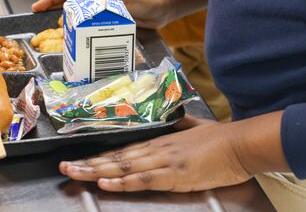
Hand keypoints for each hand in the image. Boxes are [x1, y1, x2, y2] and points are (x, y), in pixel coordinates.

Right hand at [32, 0, 173, 28]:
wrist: (167, 5)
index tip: (37, 6)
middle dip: (57, 7)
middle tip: (40, 20)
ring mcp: (105, 1)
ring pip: (81, 10)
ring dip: (70, 18)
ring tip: (58, 30)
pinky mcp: (112, 13)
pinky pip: (93, 19)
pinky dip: (84, 25)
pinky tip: (79, 34)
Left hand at [59, 111, 288, 192]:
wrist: (240, 143)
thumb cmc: (220, 138)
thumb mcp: (193, 129)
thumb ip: (178, 126)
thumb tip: (172, 122)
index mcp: (160, 141)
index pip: (123, 150)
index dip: (99, 156)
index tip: (79, 159)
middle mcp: (156, 149)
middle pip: (116, 157)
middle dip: (88, 163)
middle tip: (64, 166)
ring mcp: (164, 161)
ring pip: (123, 166)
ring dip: (96, 170)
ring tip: (75, 172)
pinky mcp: (175, 174)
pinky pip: (143, 179)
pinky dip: (122, 181)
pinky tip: (105, 182)